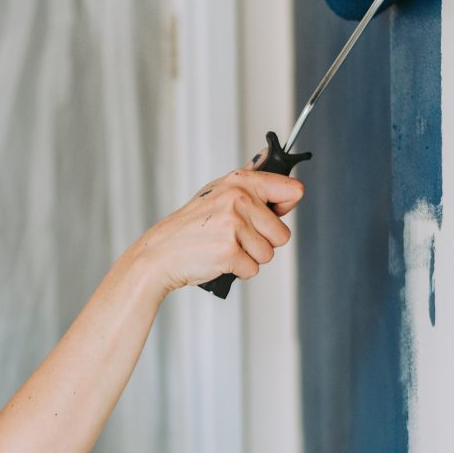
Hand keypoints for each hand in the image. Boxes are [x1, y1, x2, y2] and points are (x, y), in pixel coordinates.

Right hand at [133, 165, 304, 296]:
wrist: (162, 253)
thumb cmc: (192, 227)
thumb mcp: (219, 195)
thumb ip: (252, 189)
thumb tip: (290, 188)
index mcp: (241, 182)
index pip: (291, 190)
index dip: (286, 207)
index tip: (275, 212)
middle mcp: (239, 199)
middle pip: (282, 234)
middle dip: (263, 242)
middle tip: (236, 238)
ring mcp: (234, 225)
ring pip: (268, 254)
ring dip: (250, 258)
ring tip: (226, 247)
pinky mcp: (229, 251)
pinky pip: (253, 269)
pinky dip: (239, 271)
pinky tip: (220, 259)